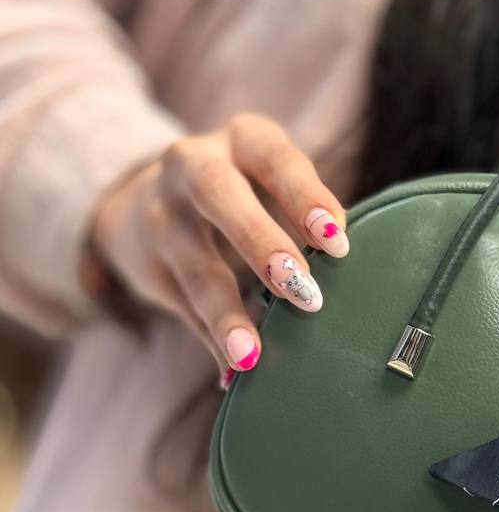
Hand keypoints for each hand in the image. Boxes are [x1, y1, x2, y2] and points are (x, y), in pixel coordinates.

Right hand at [87, 113, 348, 377]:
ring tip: (252, 356)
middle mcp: (193, 165)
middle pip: (220, 196)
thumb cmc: (242, 194)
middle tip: (304, 293)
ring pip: (195, 265)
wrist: (140, 201)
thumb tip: (346, 274)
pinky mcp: (145, 264)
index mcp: (242, 140)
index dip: (306, 197)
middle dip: (262, 244)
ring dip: (226, 314)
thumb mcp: (269, 183)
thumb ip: (302, 217)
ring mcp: (161, 214)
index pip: (275, 158)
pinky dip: (210, 341)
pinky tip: (233, 372)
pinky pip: (183, 308)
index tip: (337, 242)